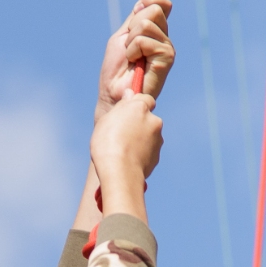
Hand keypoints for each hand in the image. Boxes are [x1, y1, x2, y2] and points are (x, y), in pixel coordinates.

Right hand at [89, 91, 161, 217]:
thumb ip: (122, 106)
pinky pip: (148, 151)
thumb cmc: (108, 143)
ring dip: (140, 140)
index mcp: (141, 107)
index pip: (145, 99)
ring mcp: (158, 140)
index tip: (127, 114)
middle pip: (147, 119)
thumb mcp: (107, 119)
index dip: (136, 106)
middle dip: (138, 124)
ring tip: (123, 150)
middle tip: (121, 134)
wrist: (120, 172)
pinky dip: (141, 154)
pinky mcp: (157, 156)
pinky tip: (128, 160)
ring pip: (149, 136)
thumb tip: (130, 94)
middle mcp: (154, 121)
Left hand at [97, 0, 174, 115]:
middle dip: (134, 24)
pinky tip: (134, 64)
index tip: (137, 7)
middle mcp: (163, 38)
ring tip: (131, 57)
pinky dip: (133, 50)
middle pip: (154, 9)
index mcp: (155, 32)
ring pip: (146, 23)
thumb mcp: (122, 37)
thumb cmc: (116, 70)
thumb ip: (134, 19)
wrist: (114, 94)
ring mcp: (167, 48)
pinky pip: (144, 40)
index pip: (161, 3)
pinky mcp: (167, 58)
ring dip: (131, 40)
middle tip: (129, 45)